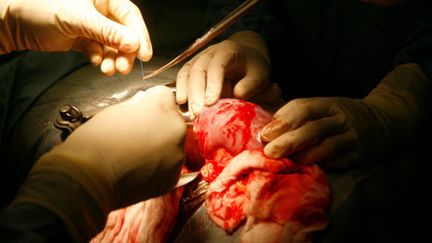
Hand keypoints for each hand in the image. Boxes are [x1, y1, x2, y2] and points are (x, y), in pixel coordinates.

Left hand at [0, 0, 151, 74]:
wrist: (14, 23)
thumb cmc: (42, 8)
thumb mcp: (79, 18)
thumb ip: (108, 32)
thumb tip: (134, 44)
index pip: (130, 17)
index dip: (139, 35)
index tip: (143, 54)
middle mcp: (101, 11)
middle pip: (125, 34)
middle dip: (125, 52)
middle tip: (124, 67)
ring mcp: (93, 26)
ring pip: (113, 45)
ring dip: (113, 59)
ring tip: (110, 69)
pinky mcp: (84, 39)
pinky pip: (100, 51)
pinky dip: (100, 59)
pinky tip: (95, 61)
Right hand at [11, 86, 186, 239]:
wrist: (88, 178)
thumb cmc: (95, 141)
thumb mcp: (116, 110)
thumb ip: (137, 106)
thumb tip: (144, 106)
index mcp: (161, 107)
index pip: (164, 95)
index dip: (151, 101)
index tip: (140, 110)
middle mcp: (176, 129)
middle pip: (172, 121)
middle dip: (159, 125)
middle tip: (136, 135)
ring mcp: (177, 155)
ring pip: (173, 145)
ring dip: (160, 147)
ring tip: (135, 155)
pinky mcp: (173, 176)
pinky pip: (169, 167)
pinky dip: (158, 168)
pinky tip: (138, 170)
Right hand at [176, 31, 272, 115]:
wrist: (246, 57)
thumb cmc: (253, 68)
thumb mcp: (260, 75)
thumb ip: (251, 84)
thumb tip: (238, 94)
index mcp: (228, 51)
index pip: (217, 66)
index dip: (213, 84)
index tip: (210, 102)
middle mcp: (210, 52)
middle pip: (199, 70)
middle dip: (197, 92)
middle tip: (198, 112)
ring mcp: (199, 58)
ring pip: (188, 73)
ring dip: (187, 93)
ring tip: (190, 113)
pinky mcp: (193, 67)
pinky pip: (183, 76)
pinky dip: (181, 89)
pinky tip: (181, 103)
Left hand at [260, 97, 367, 169]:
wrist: (385, 119)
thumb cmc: (341, 115)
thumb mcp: (324, 106)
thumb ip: (298, 114)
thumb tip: (268, 130)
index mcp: (328, 104)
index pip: (304, 109)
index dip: (283, 121)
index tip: (265, 134)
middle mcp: (341, 119)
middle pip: (313, 130)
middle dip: (289, 141)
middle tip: (270, 152)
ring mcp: (351, 138)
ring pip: (326, 148)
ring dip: (304, 157)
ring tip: (286, 163)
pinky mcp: (358, 156)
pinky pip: (337, 163)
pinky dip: (320, 167)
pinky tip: (306, 171)